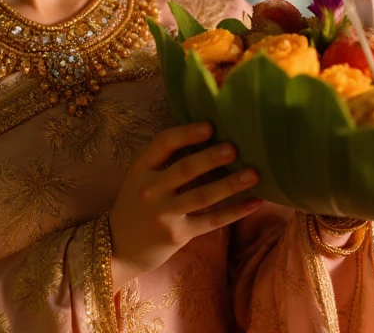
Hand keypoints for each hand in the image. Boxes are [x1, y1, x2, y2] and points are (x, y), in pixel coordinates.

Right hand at [107, 121, 261, 291]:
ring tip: (254, 174)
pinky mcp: (178, 235)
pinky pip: (211, 220)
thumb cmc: (136, 205)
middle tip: (234, 148)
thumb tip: (207, 138)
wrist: (119, 248)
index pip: (163, 143)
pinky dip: (235, 212)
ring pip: (202, 195)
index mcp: (141, 169)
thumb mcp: (139, 178)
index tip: (210, 126)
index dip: (187, 133)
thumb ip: (164, 162)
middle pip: (185, 169)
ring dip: (230, 184)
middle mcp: (151, 190)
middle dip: (211, 158)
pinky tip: (255, 202)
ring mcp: (164, 214)